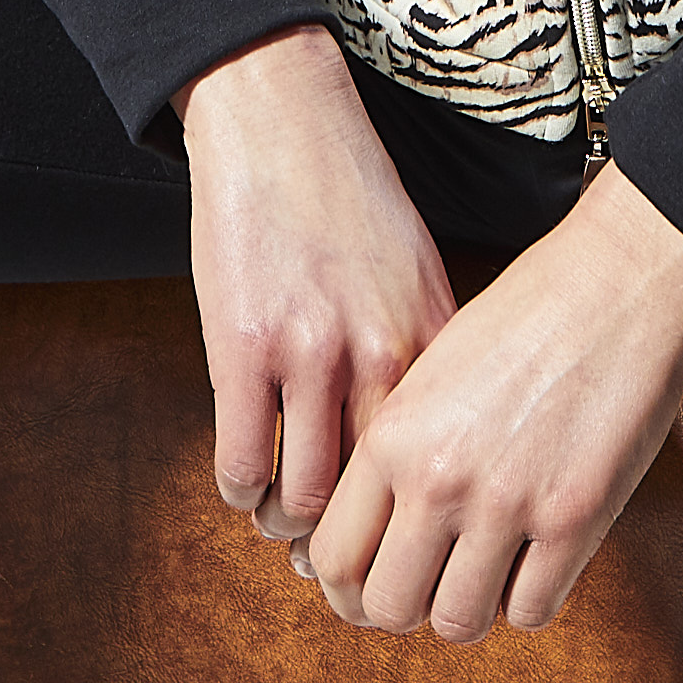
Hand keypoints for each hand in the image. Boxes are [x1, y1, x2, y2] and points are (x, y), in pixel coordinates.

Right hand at [177, 25, 456, 541]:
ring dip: (288, 525)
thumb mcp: (418, 270)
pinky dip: (241, 489)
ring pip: (305, 498)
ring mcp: (311, 352)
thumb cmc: (349, 194)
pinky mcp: (242, 346)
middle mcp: (382, 353)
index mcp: (434, 339)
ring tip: (282, 519)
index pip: (441, 468)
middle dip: (356, 550)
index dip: (419, 522)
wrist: (282, 116)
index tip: (401, 543)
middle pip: (378, 502)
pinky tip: (243, 478)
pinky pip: (242, 462)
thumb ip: (427, 353)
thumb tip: (434, 444)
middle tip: (334, 566)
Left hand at [301, 161, 682, 643]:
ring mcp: (508, 504)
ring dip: (465, 608)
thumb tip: (364, 531)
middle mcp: (440, 477)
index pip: (333, 556)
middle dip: (399, 608)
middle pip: (386, 606)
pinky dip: (527, 599)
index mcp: (392, 434)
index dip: (346, 584)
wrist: (614, 281)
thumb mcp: (427, 371)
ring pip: (456, 623)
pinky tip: (531, 559)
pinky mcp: (575, 520)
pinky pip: (530, 612)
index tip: (366, 580)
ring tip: (480, 573)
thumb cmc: (524, 314)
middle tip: (422, 588)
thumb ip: (394, 449)